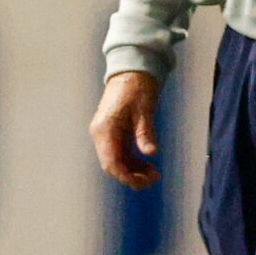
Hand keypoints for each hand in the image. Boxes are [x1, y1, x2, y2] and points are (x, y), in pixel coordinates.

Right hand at [90, 71, 161, 188]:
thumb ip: (145, 132)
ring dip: (133, 170)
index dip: (125, 175)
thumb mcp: (144, 110)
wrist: (131, 71)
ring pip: (117, 160)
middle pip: (112, 164)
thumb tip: (151, 152)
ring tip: (154, 175)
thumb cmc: (136, 87)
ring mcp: (106, 134)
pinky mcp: (114, 133)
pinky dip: (133, 161)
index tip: (141, 183)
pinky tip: (147, 166)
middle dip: (131, 176)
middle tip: (152, 180)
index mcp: (104, 129)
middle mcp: (101, 134)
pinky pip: (121, 153)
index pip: (111, 162)